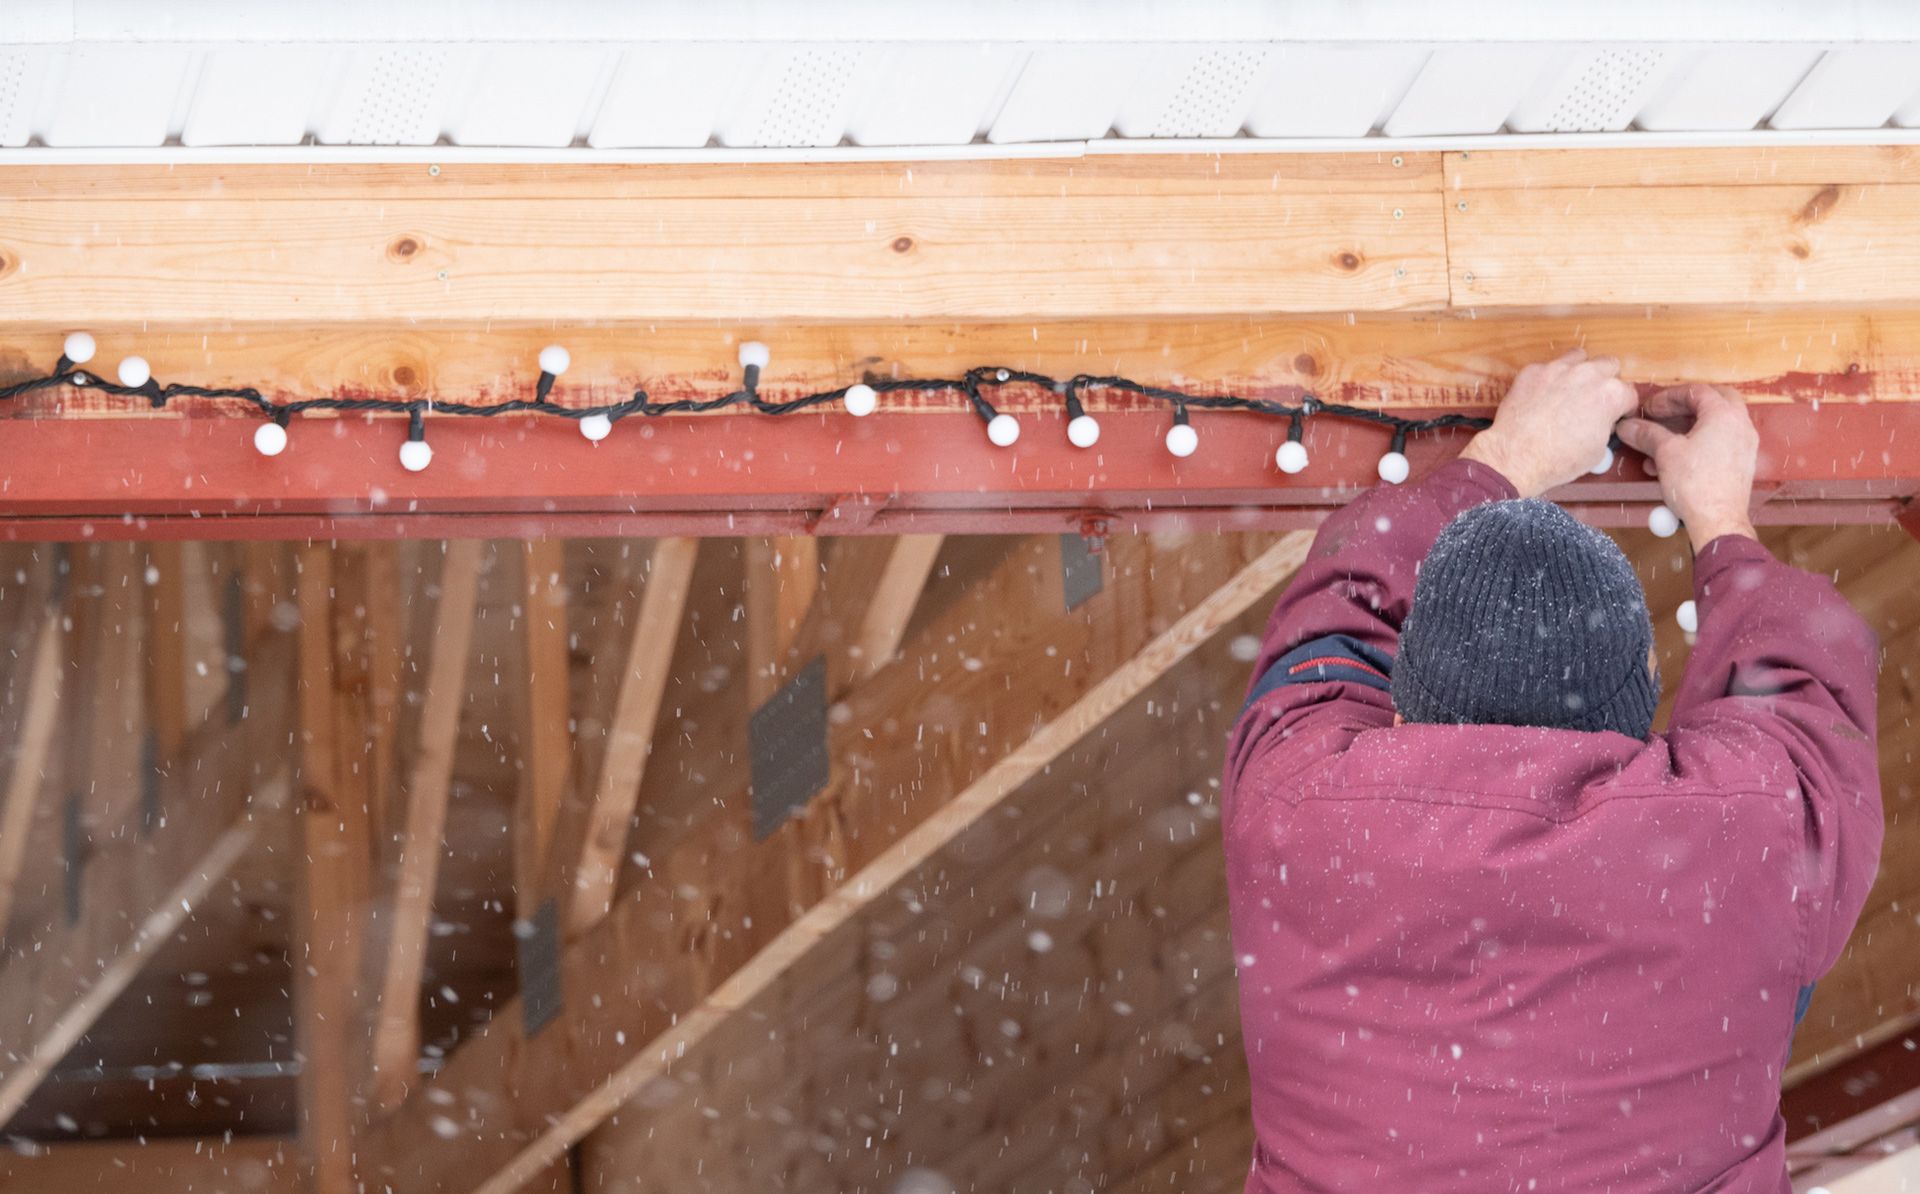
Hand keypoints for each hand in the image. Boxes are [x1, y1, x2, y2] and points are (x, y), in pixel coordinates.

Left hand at [1458, 349, 1638, 498]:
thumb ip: (1606, 425)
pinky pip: (1547, 367)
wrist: (1516, 457)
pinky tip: (1542, 396)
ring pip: (1579, 357)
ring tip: (1570, 390)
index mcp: (1611, 394)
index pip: (1629, 393)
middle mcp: (1588, 374)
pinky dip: (1548, 378)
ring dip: (1580, 370)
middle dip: (1606, 380)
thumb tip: (1602, 422)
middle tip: (1594, 399)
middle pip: (1608, 365)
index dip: (1624, 407)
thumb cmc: (1558, 459)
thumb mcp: (1598, 450)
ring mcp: (1558, 368)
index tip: (1617, 414)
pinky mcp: (1533, 371)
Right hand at [1615, 384, 1758, 551]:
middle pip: (1713, 401)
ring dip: (1687, 428)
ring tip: (1660, 444)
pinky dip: (1698, 443)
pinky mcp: (1741, 463)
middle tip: (1663, 415)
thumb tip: (1628, 426)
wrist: (1718, 520)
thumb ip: (1646, 434)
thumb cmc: (1696, 484)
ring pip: (1715, 424)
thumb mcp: (1665, 453)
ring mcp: (1744, 444)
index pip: (1696, 391)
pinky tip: (1674, 462)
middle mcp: (1740, 425)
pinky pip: (1719, 442)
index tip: (1648, 409)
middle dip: (1684, 406)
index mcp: (1724, 415)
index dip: (1667, 397)